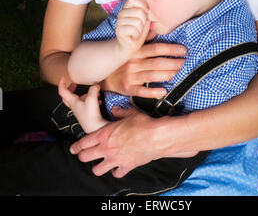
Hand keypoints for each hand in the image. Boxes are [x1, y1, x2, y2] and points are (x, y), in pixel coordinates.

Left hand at [58, 77, 106, 132]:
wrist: (95, 129)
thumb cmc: (91, 116)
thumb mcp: (91, 99)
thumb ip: (93, 89)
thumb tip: (95, 85)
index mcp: (73, 102)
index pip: (62, 92)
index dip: (61, 84)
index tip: (63, 77)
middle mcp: (75, 107)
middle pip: (68, 97)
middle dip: (70, 89)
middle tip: (74, 84)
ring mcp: (80, 111)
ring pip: (79, 100)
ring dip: (85, 94)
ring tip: (95, 92)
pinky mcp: (86, 114)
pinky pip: (87, 105)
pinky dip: (92, 100)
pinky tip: (99, 101)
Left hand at [70, 107, 197, 176]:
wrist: (157, 136)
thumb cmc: (143, 123)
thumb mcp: (129, 114)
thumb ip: (119, 113)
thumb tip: (115, 110)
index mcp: (104, 134)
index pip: (84, 142)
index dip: (76, 146)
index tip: (73, 149)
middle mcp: (107, 148)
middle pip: (86, 157)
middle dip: (83, 156)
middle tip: (82, 156)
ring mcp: (115, 159)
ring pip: (97, 170)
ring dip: (97, 167)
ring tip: (98, 166)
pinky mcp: (126, 166)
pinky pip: (117, 173)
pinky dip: (116, 172)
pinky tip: (117, 169)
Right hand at [101, 42, 185, 97]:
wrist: (104, 74)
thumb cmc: (122, 59)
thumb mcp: (130, 47)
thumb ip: (143, 38)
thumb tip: (155, 26)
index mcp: (135, 51)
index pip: (156, 48)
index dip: (171, 49)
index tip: (183, 50)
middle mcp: (133, 63)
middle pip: (157, 62)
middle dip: (173, 62)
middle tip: (184, 62)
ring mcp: (130, 76)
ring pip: (152, 76)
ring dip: (167, 74)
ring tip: (177, 72)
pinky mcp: (128, 88)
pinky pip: (142, 91)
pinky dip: (153, 92)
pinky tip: (164, 91)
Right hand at [115, 0, 149, 58]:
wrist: (129, 47)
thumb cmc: (138, 32)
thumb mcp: (145, 20)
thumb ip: (147, 11)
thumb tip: (150, 7)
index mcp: (127, 8)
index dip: (143, 7)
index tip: (143, 16)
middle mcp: (121, 13)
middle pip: (139, 11)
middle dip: (143, 21)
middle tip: (139, 27)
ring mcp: (119, 21)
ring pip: (138, 21)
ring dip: (140, 29)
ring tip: (136, 32)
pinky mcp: (119, 30)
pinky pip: (133, 29)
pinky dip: (136, 35)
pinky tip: (133, 36)